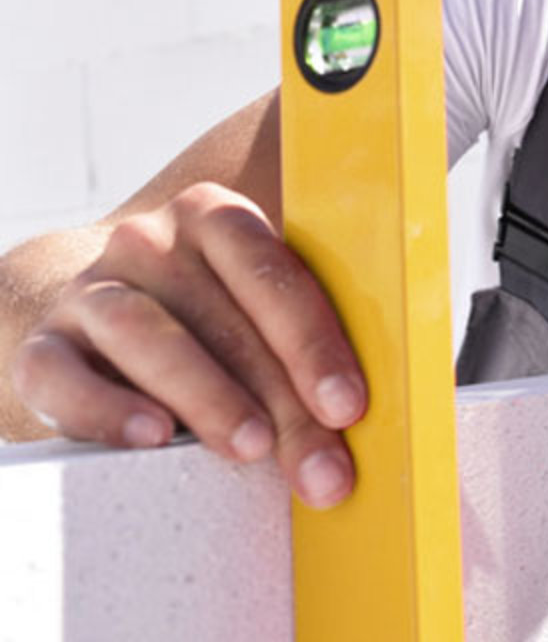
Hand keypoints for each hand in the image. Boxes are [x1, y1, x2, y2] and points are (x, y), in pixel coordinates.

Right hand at [7, 182, 365, 508]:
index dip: (314, 341)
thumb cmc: (214, 319)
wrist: (101, 322)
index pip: (270, 270)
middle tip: (320, 467)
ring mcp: (90, 292)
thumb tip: (364, 418)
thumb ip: (305, 341)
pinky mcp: (45, 346)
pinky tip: (153, 437)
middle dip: (282, 401)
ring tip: (251, 447)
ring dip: (207, 396)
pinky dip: (108, 408)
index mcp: (215, 219)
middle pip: (223, 319)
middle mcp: (147, 243)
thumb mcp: (257, 309)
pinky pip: (64, 376)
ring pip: (145, 334)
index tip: (349, 406)